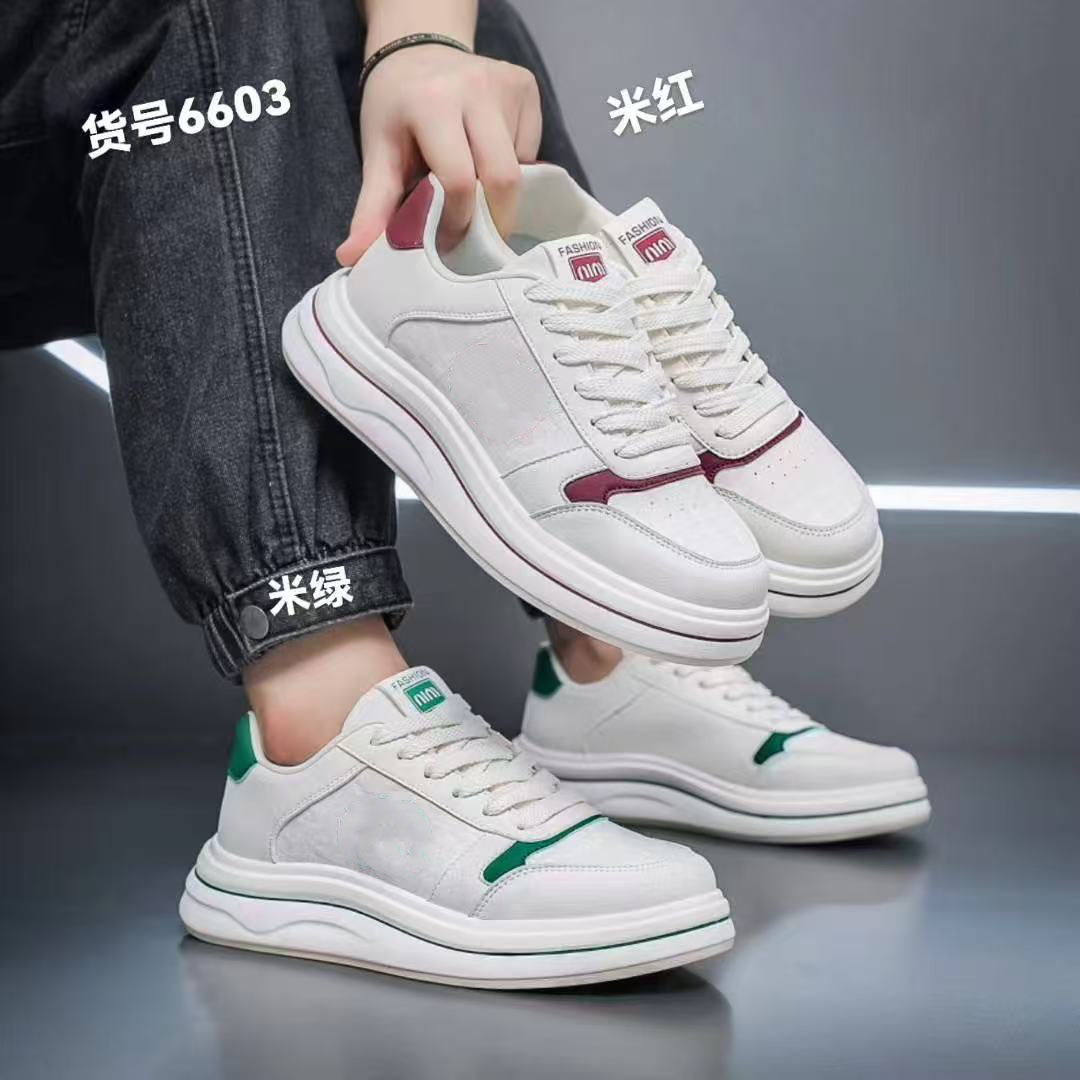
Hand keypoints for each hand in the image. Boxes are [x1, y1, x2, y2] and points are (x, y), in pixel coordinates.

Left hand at [336, 45, 541, 264]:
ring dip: (502, 193)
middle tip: (478, 232)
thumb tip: (353, 258)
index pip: (460, 181)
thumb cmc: (395, 109)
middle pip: (503, 178)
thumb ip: (372, 208)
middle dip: (493, 218)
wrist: (418, 46)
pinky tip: (490, 157)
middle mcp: (475, 87)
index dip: (458, 221)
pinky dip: (515, 167)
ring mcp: (506, 83)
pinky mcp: (526, 85)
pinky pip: (531, 149)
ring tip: (480, 191)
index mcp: (432, 103)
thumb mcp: (379, 154)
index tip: (449, 240)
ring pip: (521, 167)